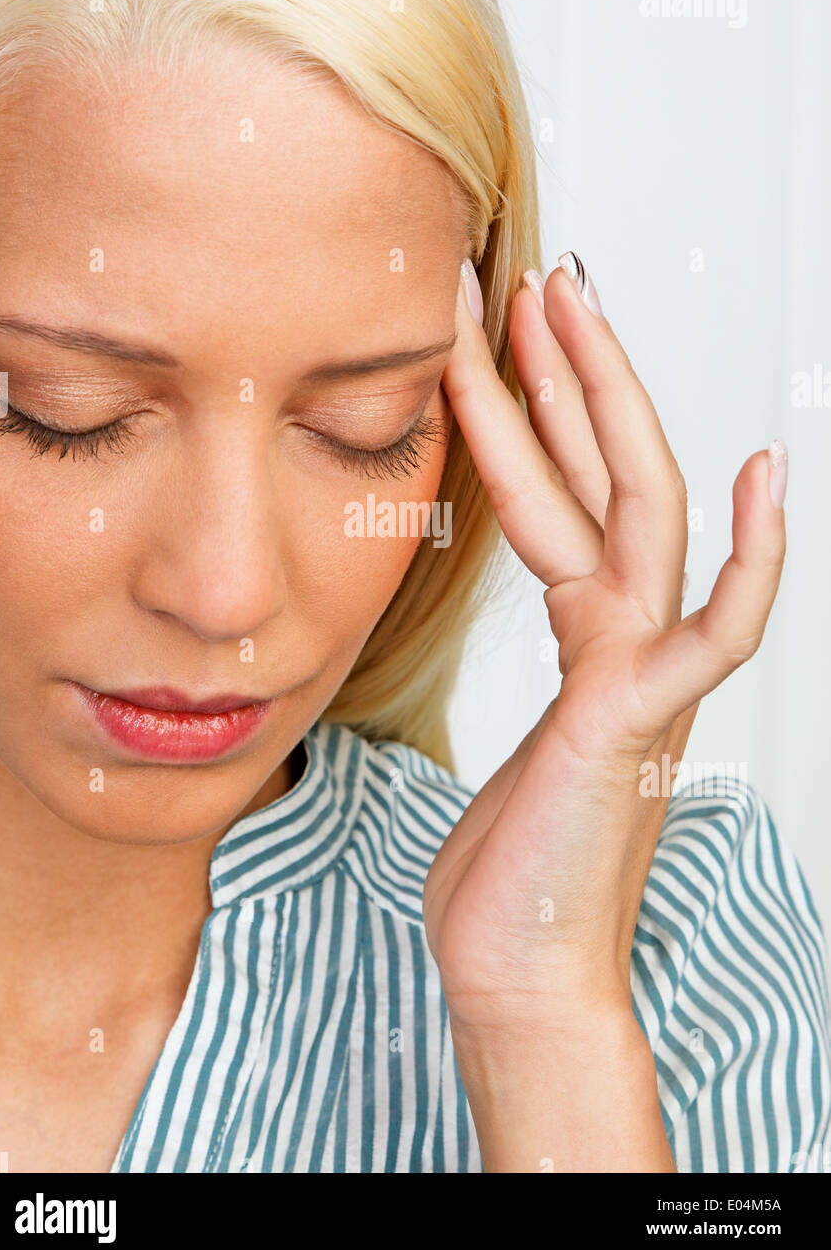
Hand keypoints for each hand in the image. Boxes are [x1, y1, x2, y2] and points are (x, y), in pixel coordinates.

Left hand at [423, 256, 786, 1168]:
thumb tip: (537, 637)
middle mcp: (626, 640)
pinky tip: (765, 478)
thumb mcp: (518, 743)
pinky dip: (752, 558)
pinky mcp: (642, 717)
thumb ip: (545, 678)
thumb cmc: (510, 871)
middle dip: (568, 372)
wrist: (522, 974)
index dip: (523, 413)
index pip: (557, 498)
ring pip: (643, 512)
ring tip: (573, 307)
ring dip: (609, 404)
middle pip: (606, 475)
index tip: (484, 336)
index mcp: (590, 641)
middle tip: (532, 275)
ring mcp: (643, 672)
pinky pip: (717, 627)